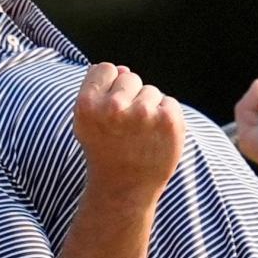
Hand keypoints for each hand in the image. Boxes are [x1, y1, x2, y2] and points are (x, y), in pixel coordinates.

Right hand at [73, 63, 184, 204]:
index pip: (105, 68)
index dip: (108, 87)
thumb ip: (99, 89)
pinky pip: (170, 103)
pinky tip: (155, 138)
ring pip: (151, 91)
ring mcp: (143, 114)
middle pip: (129, 76)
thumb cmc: (105, 150)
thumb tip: (124, 68)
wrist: (124, 189)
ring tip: (139, 136)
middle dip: (130, 97)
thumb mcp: (88, 121)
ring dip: (149, 109)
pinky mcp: (169, 121)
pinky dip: (166, 118)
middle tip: (124, 128)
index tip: (107, 111)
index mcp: (87, 104)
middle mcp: (113, 107)